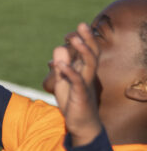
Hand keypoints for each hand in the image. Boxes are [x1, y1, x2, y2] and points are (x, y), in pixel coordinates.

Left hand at [52, 22, 103, 145]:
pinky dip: (70, 72)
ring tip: (75, 39)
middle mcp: (88, 76)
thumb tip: (59, 47)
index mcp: (84, 71)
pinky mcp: (81, 96)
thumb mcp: (63, 80)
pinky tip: (62, 65)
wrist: (81, 125)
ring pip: (90, 65)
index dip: (85, 39)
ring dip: (82, 52)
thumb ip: (61, 64)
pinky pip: (78, 82)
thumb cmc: (73, 101)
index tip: (77, 27)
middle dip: (88, 39)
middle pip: (92, 54)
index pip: (88, 51)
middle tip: (82, 25)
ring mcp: (86, 85)